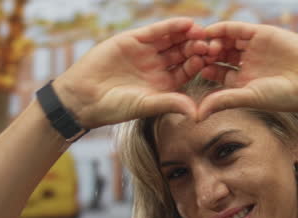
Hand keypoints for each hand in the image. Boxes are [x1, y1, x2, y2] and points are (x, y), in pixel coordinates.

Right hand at [55, 18, 208, 126]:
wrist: (84, 97)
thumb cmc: (115, 107)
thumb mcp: (146, 105)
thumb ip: (170, 103)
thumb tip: (196, 113)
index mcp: (165, 84)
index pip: (187, 71)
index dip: (199, 64)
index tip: (213, 61)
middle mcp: (158, 67)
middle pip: (183, 53)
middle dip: (197, 47)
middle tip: (212, 43)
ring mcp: (147, 52)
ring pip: (172, 40)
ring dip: (187, 35)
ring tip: (202, 31)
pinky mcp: (134, 39)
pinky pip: (156, 31)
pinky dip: (170, 26)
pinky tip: (185, 23)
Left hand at [197, 21, 297, 119]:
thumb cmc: (285, 96)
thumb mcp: (249, 97)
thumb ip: (222, 101)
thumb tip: (196, 115)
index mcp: (243, 83)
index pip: (215, 75)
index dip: (201, 72)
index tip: (184, 72)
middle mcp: (246, 65)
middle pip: (218, 56)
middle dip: (203, 54)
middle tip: (187, 54)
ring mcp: (253, 48)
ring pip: (225, 41)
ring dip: (211, 41)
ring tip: (198, 44)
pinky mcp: (261, 33)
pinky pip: (238, 29)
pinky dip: (224, 29)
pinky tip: (211, 31)